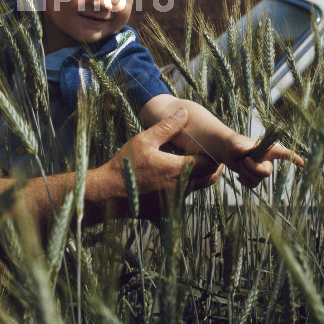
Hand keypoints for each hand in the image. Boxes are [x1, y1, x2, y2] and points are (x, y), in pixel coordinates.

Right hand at [94, 109, 222, 218]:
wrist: (109, 193)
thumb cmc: (126, 165)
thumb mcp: (145, 140)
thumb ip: (167, 127)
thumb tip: (184, 113)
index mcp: (179, 170)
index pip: (210, 163)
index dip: (214, 154)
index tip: (211, 145)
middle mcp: (182, 188)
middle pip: (209, 178)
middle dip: (212, 165)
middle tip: (208, 152)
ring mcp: (175, 202)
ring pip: (197, 187)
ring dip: (199, 175)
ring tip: (192, 160)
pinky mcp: (167, 209)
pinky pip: (183, 196)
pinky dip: (184, 185)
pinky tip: (172, 174)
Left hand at [221, 133, 303, 188]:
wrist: (228, 152)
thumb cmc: (234, 144)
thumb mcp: (236, 144)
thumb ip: (239, 147)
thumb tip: (240, 149)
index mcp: (267, 150)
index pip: (283, 153)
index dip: (293, 158)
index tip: (302, 163)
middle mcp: (267, 161)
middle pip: (266, 172)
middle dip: (252, 169)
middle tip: (242, 161)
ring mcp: (262, 170)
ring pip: (257, 180)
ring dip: (245, 174)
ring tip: (239, 164)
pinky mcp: (256, 178)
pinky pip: (253, 185)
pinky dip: (244, 181)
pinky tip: (239, 175)